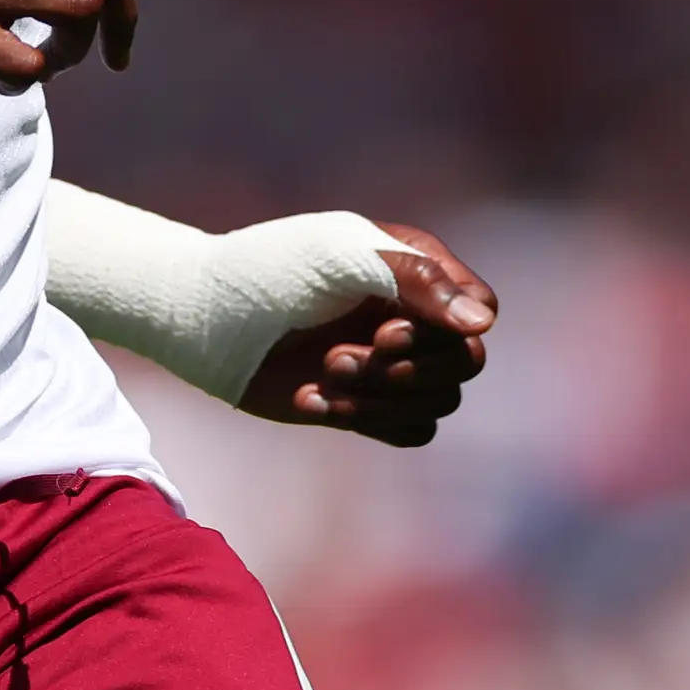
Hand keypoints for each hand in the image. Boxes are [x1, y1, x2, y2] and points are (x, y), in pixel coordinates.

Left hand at [238, 225, 493, 445]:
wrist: (204, 318)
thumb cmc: (271, 271)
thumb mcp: (341, 258)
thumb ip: (417, 282)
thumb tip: (485, 324)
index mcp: (413, 268)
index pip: (480, 306)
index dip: (448, 329)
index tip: (387, 329)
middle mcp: (410, 314)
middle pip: (466, 361)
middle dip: (410, 368)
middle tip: (342, 357)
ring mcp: (389, 361)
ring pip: (439, 401)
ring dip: (381, 396)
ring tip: (322, 372)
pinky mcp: (365, 404)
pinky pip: (410, 431)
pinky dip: (367, 420)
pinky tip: (311, 398)